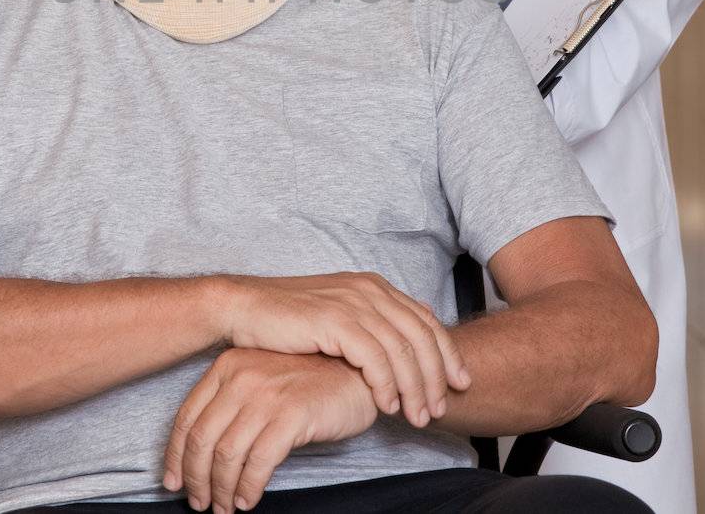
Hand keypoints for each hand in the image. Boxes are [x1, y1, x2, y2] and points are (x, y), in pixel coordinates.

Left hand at [162, 347, 376, 512]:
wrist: (359, 373)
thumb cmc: (311, 382)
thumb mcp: (263, 382)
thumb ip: (233, 406)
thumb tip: (202, 454)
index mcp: (228, 367)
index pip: (187, 418)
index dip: (175, 456)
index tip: (174, 482)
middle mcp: (242, 377)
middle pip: (201, 439)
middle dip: (196, 479)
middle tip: (200, 503)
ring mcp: (267, 394)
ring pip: (227, 454)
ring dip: (221, 488)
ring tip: (225, 507)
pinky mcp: (292, 414)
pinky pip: (259, 462)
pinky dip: (248, 487)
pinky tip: (248, 499)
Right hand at [214, 272, 469, 430]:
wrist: (244, 308)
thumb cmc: (288, 320)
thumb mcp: (339, 317)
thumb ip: (372, 326)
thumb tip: (404, 342)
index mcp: (374, 286)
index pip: (426, 320)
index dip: (447, 354)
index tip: (459, 384)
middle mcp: (370, 289)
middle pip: (422, 336)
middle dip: (437, 376)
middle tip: (440, 408)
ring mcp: (353, 302)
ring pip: (402, 350)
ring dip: (414, 388)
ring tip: (417, 417)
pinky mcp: (335, 320)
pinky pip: (374, 358)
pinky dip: (386, 385)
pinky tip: (387, 406)